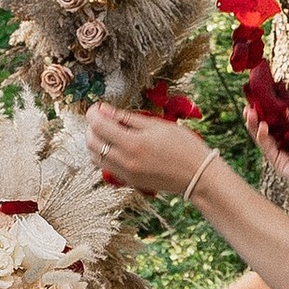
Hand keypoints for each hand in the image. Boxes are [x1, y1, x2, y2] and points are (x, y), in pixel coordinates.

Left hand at [86, 105, 205, 195]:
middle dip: (91, 127)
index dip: (93, 113)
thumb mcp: (157, 125)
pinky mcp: (129, 181)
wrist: (198, 175)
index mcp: (133, 143)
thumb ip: (129, 118)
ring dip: (95, 142)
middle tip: (100, 117)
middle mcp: (125, 161)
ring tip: (107, 130)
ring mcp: (126, 173)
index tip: (97, 107)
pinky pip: (106, 166)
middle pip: (91, 143)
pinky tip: (116, 144)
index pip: (98, 126)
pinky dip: (103, 154)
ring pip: (95, 157)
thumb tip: (106, 110)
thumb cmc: (183, 147)